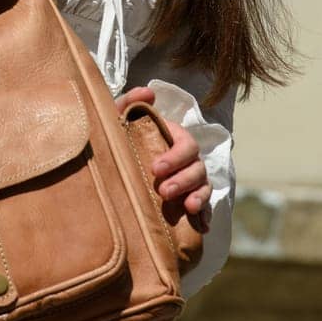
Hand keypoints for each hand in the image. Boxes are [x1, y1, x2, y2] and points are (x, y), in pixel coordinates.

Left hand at [115, 86, 211, 231]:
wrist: (116, 163)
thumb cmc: (121, 138)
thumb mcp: (121, 119)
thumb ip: (131, 103)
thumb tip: (148, 93)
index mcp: (174, 138)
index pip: (186, 145)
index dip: (175, 157)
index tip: (156, 168)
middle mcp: (186, 160)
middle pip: (197, 168)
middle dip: (183, 180)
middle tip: (164, 191)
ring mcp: (190, 181)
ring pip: (204, 187)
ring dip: (198, 197)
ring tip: (188, 208)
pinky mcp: (188, 200)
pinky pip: (204, 209)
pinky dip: (205, 217)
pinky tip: (201, 227)